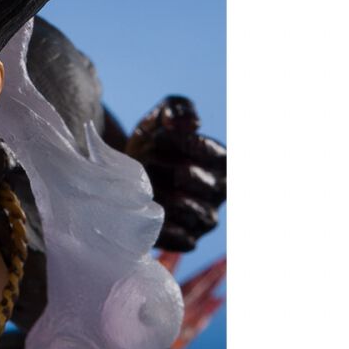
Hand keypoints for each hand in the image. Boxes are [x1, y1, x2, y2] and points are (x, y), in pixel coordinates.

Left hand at [125, 96, 225, 252]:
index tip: (156, 136)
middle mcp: (220, 191)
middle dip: (161, 165)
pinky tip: (145, 212)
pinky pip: (181, 239)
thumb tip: (187, 122)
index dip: (181, 142)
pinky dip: (161, 226)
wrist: (125, 172)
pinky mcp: (189, 240)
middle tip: (144, 160)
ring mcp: (206, 218)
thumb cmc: (152, 142)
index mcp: (222, 161)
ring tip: (140, 183)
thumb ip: (176, 107)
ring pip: (186, 209)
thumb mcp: (161, 116)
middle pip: (191, 177)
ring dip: (157, 193)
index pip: (210, 152)